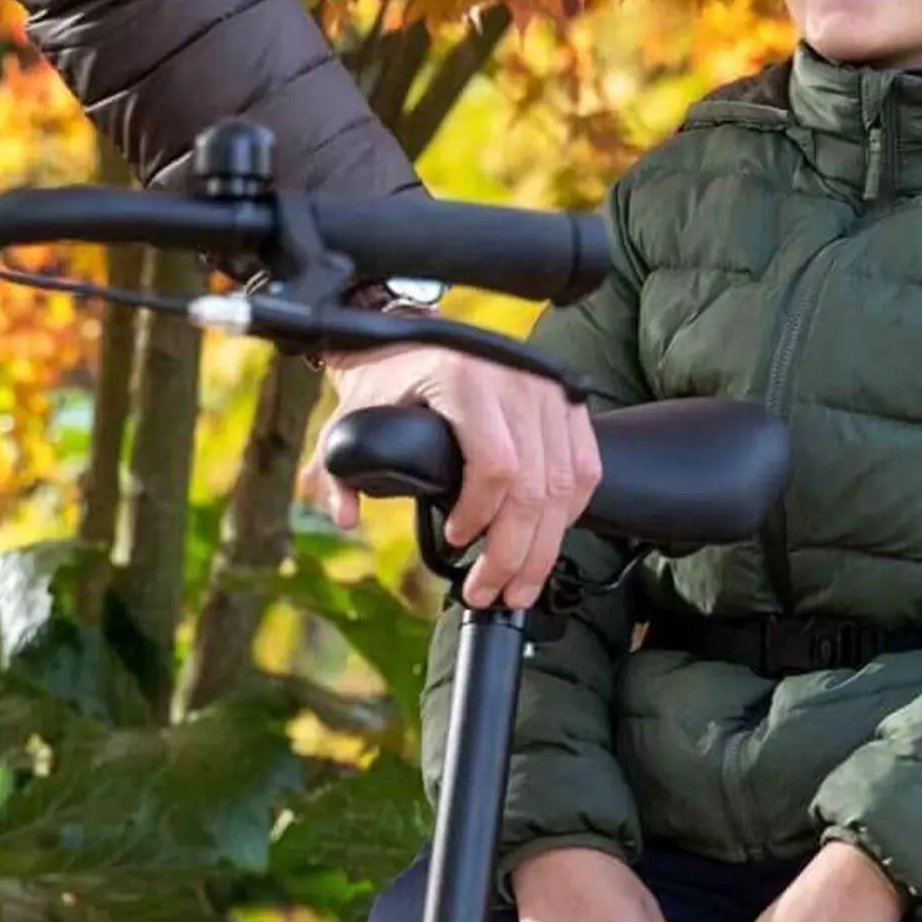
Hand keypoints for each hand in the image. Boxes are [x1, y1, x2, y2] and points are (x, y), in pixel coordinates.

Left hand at [304, 343, 598, 609]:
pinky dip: (569, 511)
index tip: (454, 540)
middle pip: (536, 486)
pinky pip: (583, 465)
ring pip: (566, 483)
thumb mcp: (349, 414)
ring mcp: (546, 389)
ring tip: (519, 585)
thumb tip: (343, 517)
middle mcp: (515, 381)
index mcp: (464, 379)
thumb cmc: (383, 372)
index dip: (479, 515)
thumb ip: (337, 468)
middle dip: (515, 552)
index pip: (494, 465)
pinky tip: (545, 542)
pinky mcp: (564, 399)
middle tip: (489, 590)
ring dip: (544, 545)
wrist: (411, 331)